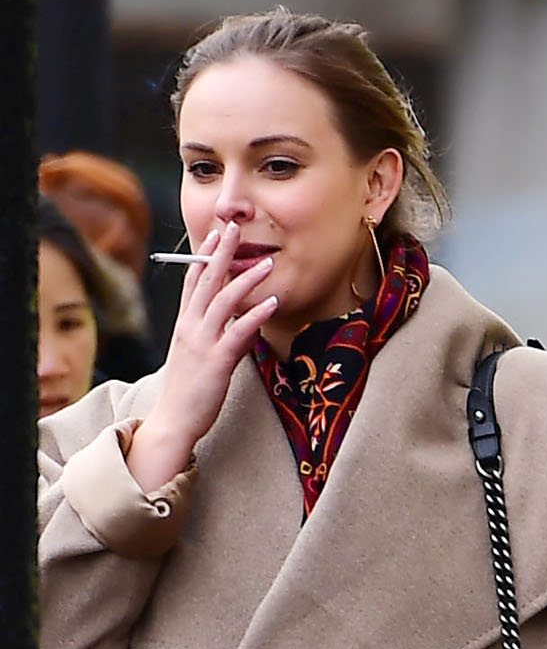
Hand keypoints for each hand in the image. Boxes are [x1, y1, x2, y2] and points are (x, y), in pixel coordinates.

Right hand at [127, 220, 279, 492]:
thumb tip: (238, 325)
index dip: (205, 255)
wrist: (173, 420)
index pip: (193, 280)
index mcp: (185, 323)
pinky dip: (255, 315)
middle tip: (237, 228)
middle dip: (222, 252)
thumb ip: (214, 336)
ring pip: (224, 301)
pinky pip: (237, 332)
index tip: (218, 234)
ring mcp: (202, 342)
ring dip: (246, 279)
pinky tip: (271, 303)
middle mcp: (190, 326)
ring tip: (266, 263)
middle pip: (206, 281)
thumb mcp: (199, 356)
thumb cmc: (188, 390)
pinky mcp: (216, 361)